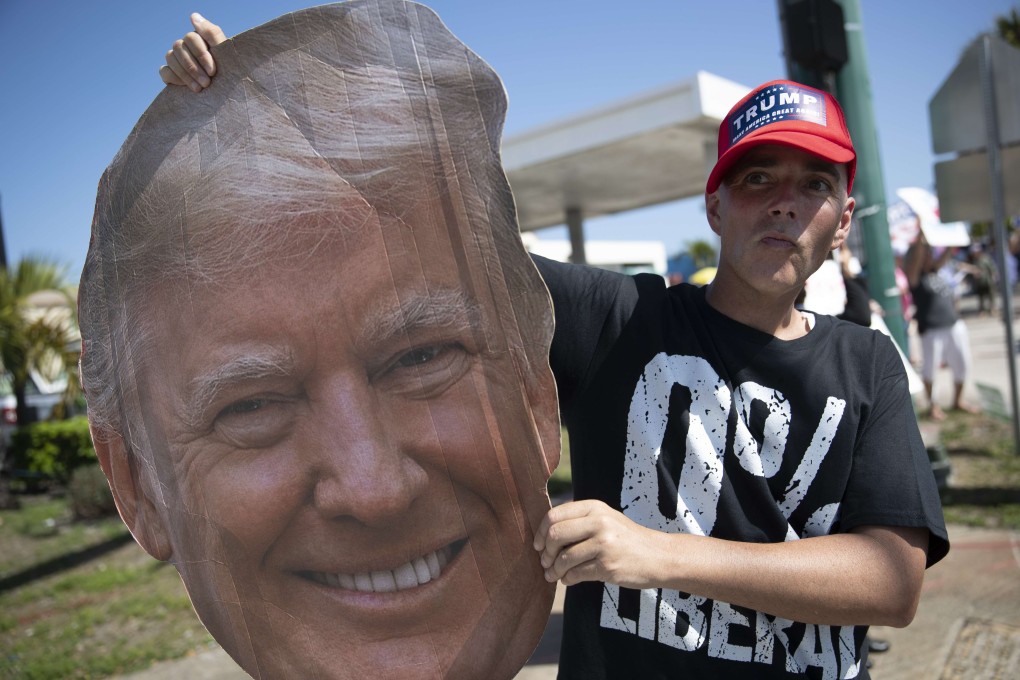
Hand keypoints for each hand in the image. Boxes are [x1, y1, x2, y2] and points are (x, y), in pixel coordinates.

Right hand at [159, 13, 226, 91]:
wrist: (227, 93)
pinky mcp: (170, 73)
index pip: (191, 37)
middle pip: (179, 47)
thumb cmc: (229, 72)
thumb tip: (193, 16)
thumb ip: (212, 33)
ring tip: (200, 88)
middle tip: (207, 83)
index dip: (201, 54)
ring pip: (170, 58)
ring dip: (185, 74)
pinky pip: (164, 71)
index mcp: (199, 38)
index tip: (212, 71)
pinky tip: (188, 88)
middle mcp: (185, 46)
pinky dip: (175, 79)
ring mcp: (176, 59)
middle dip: (193, 67)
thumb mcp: (225, 53)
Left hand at [533, 499, 667, 587]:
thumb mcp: (606, 519)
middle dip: (545, 552)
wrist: (658, 556)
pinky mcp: (608, 566)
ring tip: (553, 575)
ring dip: (554, 570)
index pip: (554, 515)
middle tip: (545, 562)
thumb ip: (579, 521)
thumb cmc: (627, 539)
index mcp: (594, 507)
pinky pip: (575, 574)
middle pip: (555, 535)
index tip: (538, 545)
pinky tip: (567, 580)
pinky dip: (566, 579)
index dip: (540, 532)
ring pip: (563, 557)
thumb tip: (544, 534)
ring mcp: (604, 544)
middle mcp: (598, 522)